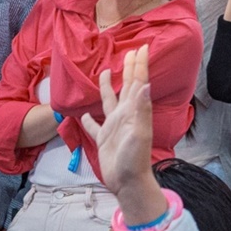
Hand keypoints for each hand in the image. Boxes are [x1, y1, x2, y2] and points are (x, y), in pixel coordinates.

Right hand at [77, 45, 158, 221]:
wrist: (128, 183)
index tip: (142, 47)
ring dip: (109, 87)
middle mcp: (125, 116)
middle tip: (130, 51)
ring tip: (107, 72)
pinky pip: (94, 127)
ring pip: (109, 102)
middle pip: (127, 87)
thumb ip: (141, 109)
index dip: (140, 65)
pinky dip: (89, 120)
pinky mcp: (104, 140)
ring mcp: (114, 127)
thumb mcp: (139, 133)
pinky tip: (84, 115)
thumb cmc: (134, 159)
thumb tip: (146, 84)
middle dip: (129, 69)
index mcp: (133, 111)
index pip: (138, 82)